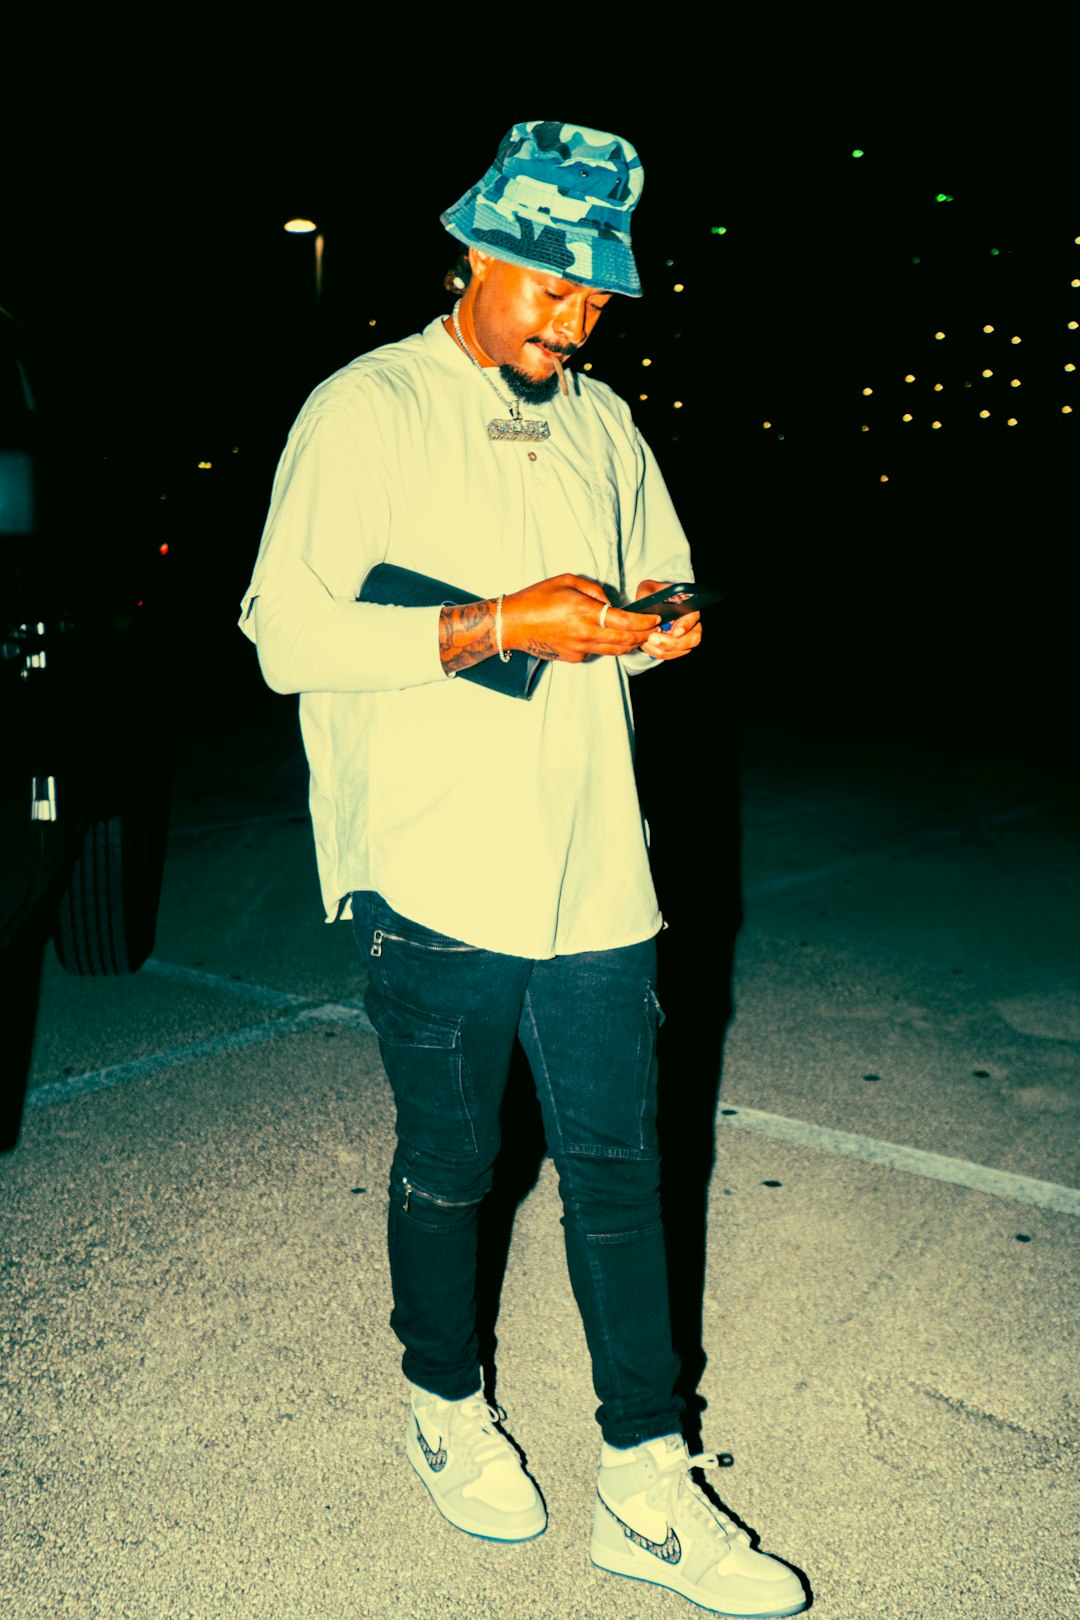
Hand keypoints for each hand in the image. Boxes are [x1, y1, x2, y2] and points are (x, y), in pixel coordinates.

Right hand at [502, 574, 659, 662]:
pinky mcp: (574, 657)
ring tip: (641, 636)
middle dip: (644, 635)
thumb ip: (593, 589)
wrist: (512, 624)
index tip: (655, 618)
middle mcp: (585, 633)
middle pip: (626, 640)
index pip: (625, 622)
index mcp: (585, 612)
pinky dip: (609, 646)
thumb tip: (609, 602)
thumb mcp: (566, 580)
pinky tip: (611, 638)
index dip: (645, 622)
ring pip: (615, 650)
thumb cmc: (536, 598)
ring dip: (631, 644)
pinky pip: (598, 652)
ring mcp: (580, 648)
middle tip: (655, 629)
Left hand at [634, 579, 702, 662]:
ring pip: (681, 650)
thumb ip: (645, 593)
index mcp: (688, 607)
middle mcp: (692, 623)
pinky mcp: (678, 647)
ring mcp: (687, 637)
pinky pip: (671, 655)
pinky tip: (646, 644)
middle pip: (692, 639)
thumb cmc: (654, 595)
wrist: (653, 605)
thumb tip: (643, 601)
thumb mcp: (648, 589)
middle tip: (652, 638)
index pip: (693, 617)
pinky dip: (657, 652)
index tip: (676, 632)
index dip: (686, 626)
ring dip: (661, 649)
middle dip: (670, 642)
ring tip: (646, 641)